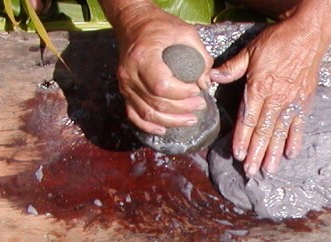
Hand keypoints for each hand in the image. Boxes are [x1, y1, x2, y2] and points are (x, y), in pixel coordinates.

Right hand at [109, 2, 212, 135]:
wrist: (134, 23)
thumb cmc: (160, 27)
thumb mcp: (185, 32)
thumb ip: (200, 56)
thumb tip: (205, 82)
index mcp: (143, 57)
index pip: (162, 87)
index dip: (182, 94)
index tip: (197, 90)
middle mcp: (130, 74)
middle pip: (157, 103)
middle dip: (183, 109)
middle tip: (200, 105)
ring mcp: (125, 85)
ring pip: (148, 114)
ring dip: (171, 121)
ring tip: (190, 118)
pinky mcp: (124, 92)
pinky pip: (134, 115)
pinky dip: (149, 127)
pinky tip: (163, 130)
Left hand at [210, 17, 327, 175]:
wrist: (308, 34)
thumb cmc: (277, 41)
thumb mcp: (250, 51)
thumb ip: (232, 68)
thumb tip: (212, 77)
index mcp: (259, 87)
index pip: (249, 118)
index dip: (242, 138)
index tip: (238, 155)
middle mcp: (276, 98)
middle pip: (264, 130)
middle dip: (256, 152)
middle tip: (251, 172)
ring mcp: (292, 101)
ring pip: (280, 131)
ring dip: (274, 152)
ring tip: (268, 169)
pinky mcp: (304, 101)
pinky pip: (299, 124)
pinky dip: (295, 139)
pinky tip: (291, 154)